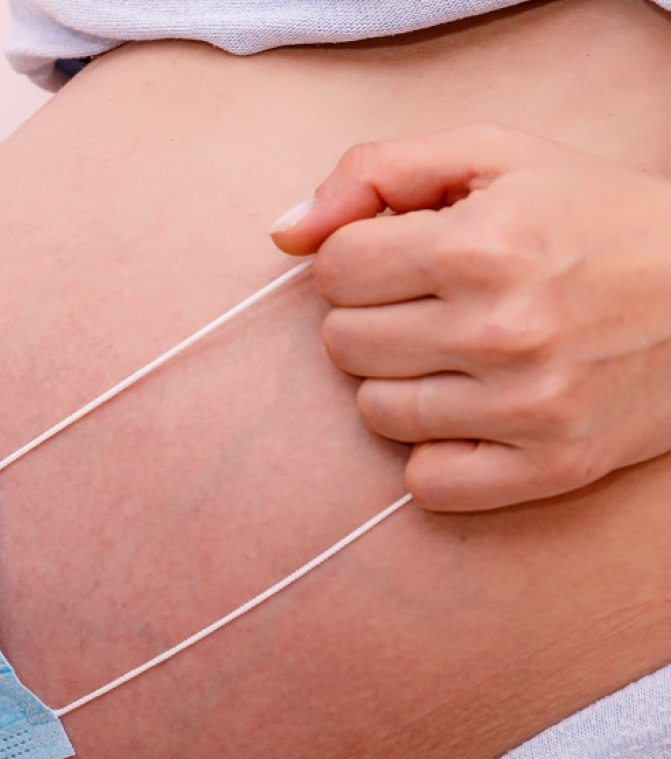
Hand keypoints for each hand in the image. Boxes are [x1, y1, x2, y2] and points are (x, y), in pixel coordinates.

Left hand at [269, 122, 670, 511]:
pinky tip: (475, 414)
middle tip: (436, 304)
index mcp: (480, 244)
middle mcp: (501, 330)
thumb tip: (281, 234)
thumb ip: (375, 173)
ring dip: (402, 381)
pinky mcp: (551, 466)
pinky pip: (428, 483)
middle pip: (343, 343)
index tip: (407, 256)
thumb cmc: (595, 216)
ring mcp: (527, 407)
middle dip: (375, 316)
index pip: (334, 270)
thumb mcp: (494, 156)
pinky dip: (438, 453)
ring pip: (375, 412)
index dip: (360, 258)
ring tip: (461, 353)